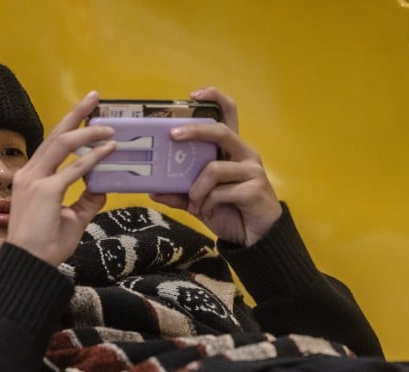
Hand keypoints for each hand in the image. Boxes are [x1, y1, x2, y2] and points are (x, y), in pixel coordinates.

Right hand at [6, 91, 115, 265]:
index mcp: (32, 177)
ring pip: (62, 144)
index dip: (71, 129)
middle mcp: (30, 173)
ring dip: (88, 132)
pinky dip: (93, 158)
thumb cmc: (46, 245)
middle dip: (76, 114)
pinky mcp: (46, 192)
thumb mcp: (71, 219)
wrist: (31, 265)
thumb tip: (103, 187)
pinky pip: (74, 169)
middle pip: (55, 134)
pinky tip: (109, 150)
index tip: (88, 117)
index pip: (53, 145)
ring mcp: (36, 181)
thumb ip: (86, 201)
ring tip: (109, 128)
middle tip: (95, 97)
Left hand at [150, 87, 281, 246]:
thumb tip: (153, 190)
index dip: (214, 98)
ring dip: (197, 189)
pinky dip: (208, 203)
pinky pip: (220, 191)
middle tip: (173, 136)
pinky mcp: (255, 189)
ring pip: (213, 168)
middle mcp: (245, 154)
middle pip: (220, 131)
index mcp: (233, 151)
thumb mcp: (201, 202)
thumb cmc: (232, 213)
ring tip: (196, 204)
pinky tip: (210, 211)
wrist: (255, 240)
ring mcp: (252, 170)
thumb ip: (180, 194)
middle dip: (195, 131)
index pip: (230, 113)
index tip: (193, 95)